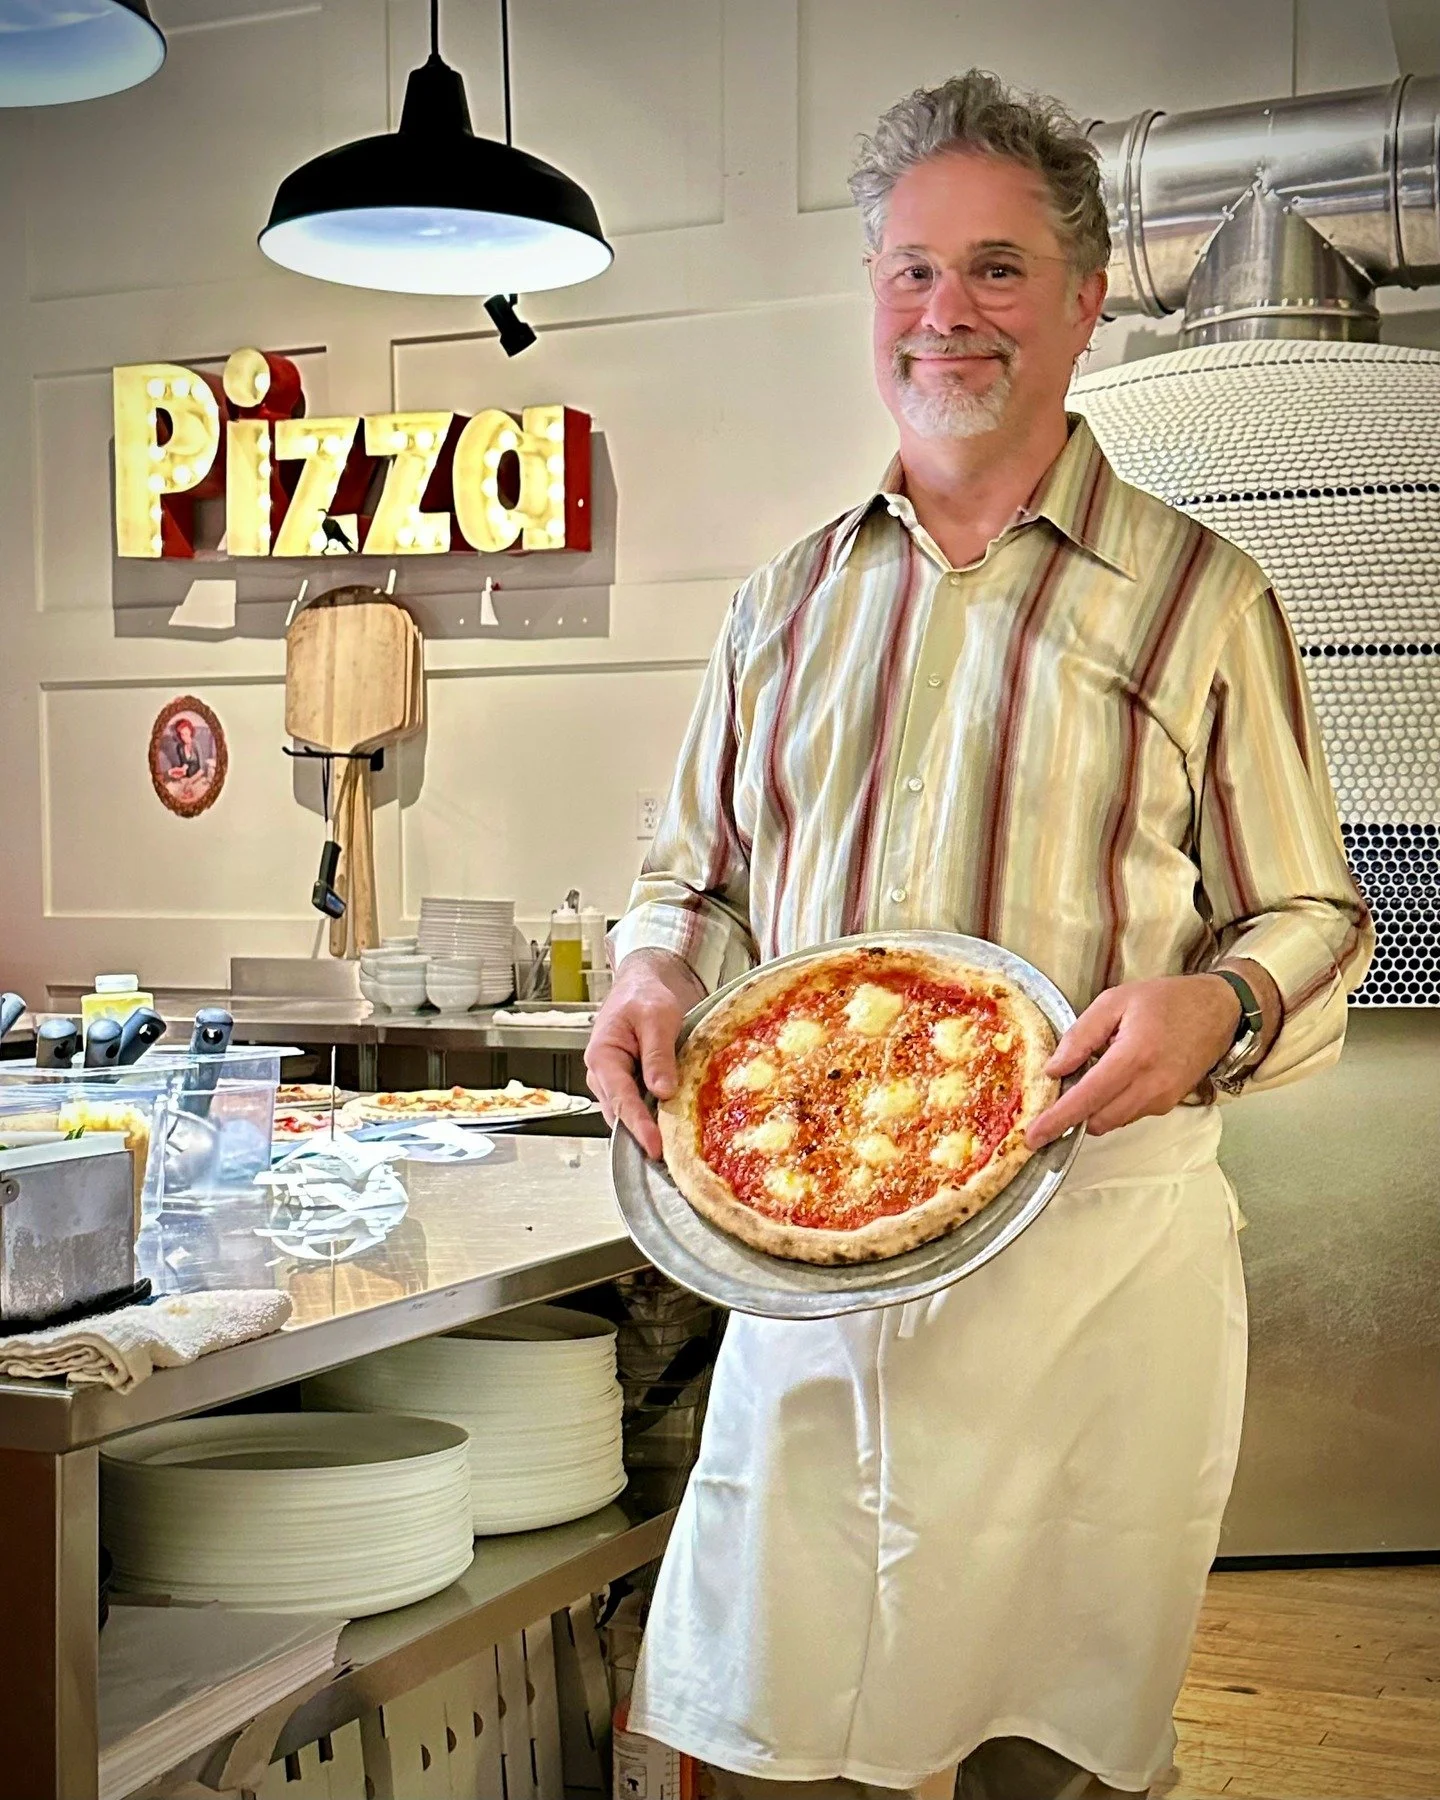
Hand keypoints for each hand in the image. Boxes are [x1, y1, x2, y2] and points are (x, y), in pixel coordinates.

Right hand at [585, 949, 704, 1159]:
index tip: (655, 1148)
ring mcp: (613, 1082)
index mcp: (602, 1056)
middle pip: (620, 1113)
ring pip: (628, 1113)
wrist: (643, 984)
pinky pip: (637, 1106)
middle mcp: (601, 1074)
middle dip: (642, 1135)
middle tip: (669, 1158)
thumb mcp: (657, 1018)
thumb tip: (662, 1092)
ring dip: (648, 1127)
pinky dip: (652, 1116)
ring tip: (674, 1148)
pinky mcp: (628, 1084)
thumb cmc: (645, 996)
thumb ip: (658, 1055)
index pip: (621, 1099)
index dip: (639, 1126)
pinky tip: (673, 1124)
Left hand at [1025, 974, 1241, 1148]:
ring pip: (1111, 1122)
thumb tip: (1053, 1069)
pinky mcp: (1168, 1105)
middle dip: (1072, 1114)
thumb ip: (1081, 1035)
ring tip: (1095, 1072)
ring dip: (1093, 1108)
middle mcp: (1150, 1086)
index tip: (1033, 1136)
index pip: (1087, 1099)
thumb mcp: (1114, 1001)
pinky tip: (1115, 1076)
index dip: (1057, 1120)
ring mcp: (1162, 1100)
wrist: (1218, 1010)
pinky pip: (1128, 1115)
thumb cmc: (1166, 1000)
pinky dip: (1112, 1104)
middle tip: (1060, 1087)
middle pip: (1096, 1120)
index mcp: (1133, 1057)